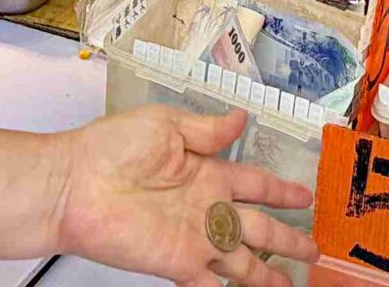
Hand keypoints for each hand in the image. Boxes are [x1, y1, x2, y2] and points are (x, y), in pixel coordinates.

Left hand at [49, 107, 316, 286]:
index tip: (305, 196)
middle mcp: (206, 208)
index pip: (255, 184)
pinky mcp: (177, 264)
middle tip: (313, 250)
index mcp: (208, 172)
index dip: (281, 191)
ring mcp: (194, 239)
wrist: (74, 184)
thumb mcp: (166, 126)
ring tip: (293, 284)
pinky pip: (209, 285)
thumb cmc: (113, 148)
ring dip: (266, 274)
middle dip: (286, 238)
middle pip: (258, 227)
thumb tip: (243, 118)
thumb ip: (208, 130)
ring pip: (241, 261)